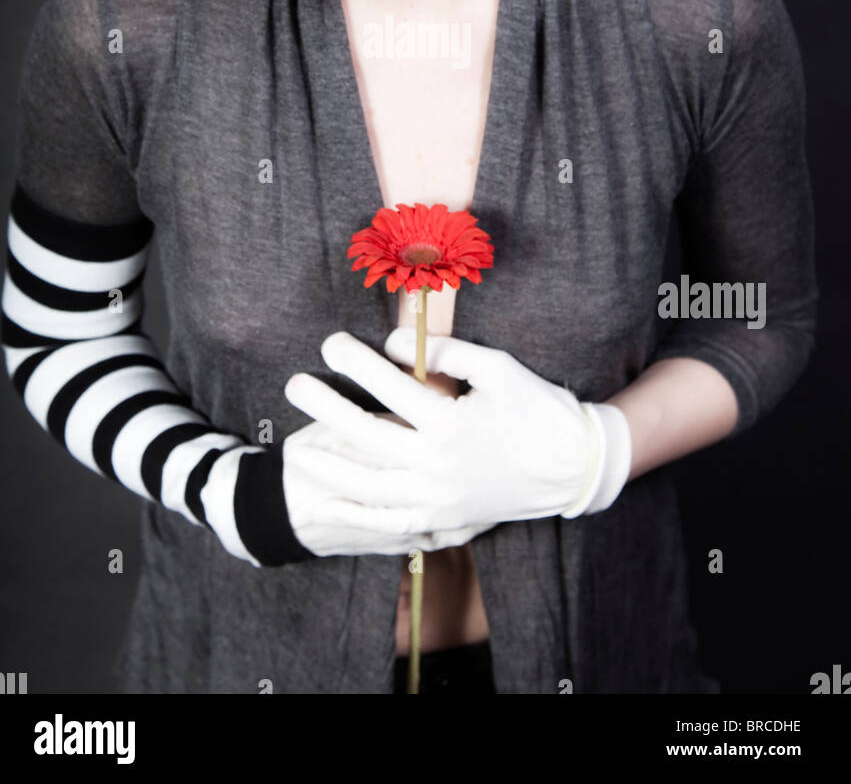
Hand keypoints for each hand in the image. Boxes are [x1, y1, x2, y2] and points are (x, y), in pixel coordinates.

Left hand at [284, 329, 631, 535]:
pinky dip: (355, 513)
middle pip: (366, 435)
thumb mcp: (497, 367)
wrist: (573, 467)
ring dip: (328, 466)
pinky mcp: (444, 520)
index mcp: (451, 422)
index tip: (330, 344)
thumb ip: (447, 352)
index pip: (389, 386)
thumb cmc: (537, 408)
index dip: (355, 361)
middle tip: (294, 385)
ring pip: (368, 486)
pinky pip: (389, 523)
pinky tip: (327, 499)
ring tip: (295, 448)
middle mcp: (438, 465)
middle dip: (325, 408)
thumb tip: (393, 343)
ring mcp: (439, 498)